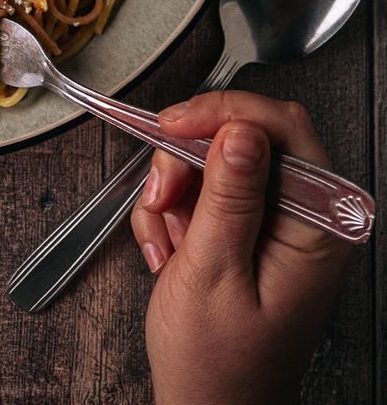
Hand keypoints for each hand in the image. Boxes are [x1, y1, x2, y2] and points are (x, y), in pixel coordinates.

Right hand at [131, 91, 351, 404]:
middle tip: (163, 198)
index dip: (226, 114)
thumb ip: (229, 197)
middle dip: (189, 161)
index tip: (175, 125)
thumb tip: (240, 131)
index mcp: (317, 229)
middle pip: (243, 137)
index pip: (284, 128)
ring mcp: (274, 223)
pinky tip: (169, 252)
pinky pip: (201, 188)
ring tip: (167, 244)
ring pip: (213, 160)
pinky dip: (172, 212)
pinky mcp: (246, 228)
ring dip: (174, 193)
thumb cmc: (218, 367)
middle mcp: (304, 218)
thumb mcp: (214, 274)